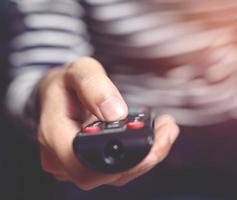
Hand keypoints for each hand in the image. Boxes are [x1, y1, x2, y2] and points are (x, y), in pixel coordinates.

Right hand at [37, 57, 179, 189]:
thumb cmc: (65, 84)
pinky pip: (120, 170)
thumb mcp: (78, 71)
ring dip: (147, 155)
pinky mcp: (91, 166)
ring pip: (119, 176)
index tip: (146, 137)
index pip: (85, 166)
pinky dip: (141, 155)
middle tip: (166, 130)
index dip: (120, 160)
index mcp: (53, 135)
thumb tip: (115, 113)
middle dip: (144, 157)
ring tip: (165, 129)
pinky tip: (156, 136)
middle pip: (108, 176)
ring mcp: (76, 167)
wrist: (58, 96)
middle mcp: (62, 159)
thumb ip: (94, 86)